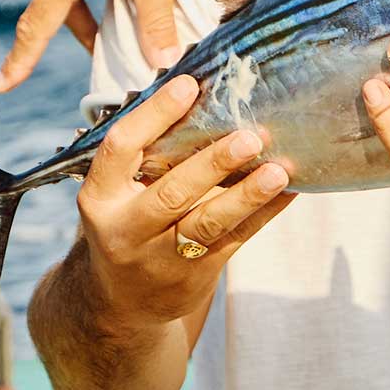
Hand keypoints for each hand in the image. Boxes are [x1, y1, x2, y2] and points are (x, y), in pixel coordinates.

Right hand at [75, 73, 294, 322]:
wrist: (122, 304)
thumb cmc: (129, 223)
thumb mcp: (119, 193)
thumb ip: (148, 155)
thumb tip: (200, 92)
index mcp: (100, 196)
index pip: (121, 149)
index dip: (154, 116)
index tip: (189, 85)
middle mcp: (126, 228)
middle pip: (172, 192)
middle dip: (213, 163)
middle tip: (250, 137)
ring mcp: (160, 257)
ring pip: (208, 223)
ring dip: (247, 195)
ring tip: (278, 171)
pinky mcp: (195, 275)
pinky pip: (235, 240)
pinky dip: (264, 214)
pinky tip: (289, 190)